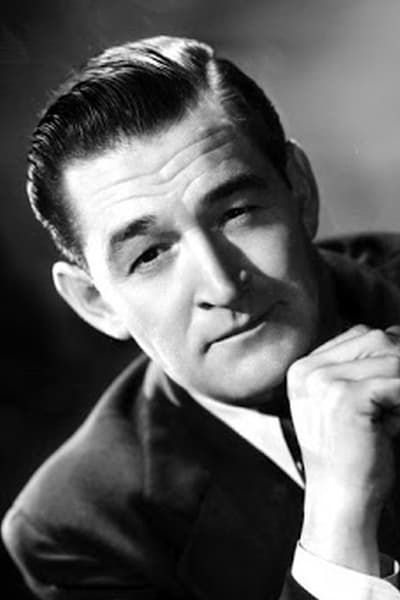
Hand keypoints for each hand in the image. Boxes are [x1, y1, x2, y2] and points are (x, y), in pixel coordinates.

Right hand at [287, 324, 399, 574]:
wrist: (340, 500)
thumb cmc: (350, 454)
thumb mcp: (341, 403)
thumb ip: (358, 369)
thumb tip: (397, 334)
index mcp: (302, 369)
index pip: (358, 335)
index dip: (387, 353)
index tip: (392, 389)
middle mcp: (307, 370)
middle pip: (374, 338)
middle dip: (398, 366)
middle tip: (395, 403)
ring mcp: (323, 382)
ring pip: (390, 356)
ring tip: (393, 417)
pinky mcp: (345, 397)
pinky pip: (397, 382)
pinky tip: (394, 425)